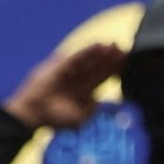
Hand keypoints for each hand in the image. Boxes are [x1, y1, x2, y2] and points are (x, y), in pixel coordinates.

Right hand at [4, 39, 127, 130]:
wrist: (36, 112)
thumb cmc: (56, 119)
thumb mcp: (80, 118)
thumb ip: (92, 109)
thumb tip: (99, 100)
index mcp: (85, 91)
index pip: (104, 78)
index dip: (115, 71)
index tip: (126, 64)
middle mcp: (79, 79)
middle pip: (99, 67)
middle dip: (112, 60)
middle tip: (125, 51)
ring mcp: (70, 71)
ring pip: (90, 60)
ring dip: (103, 54)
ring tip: (115, 46)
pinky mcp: (61, 65)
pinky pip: (77, 56)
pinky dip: (88, 51)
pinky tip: (99, 45)